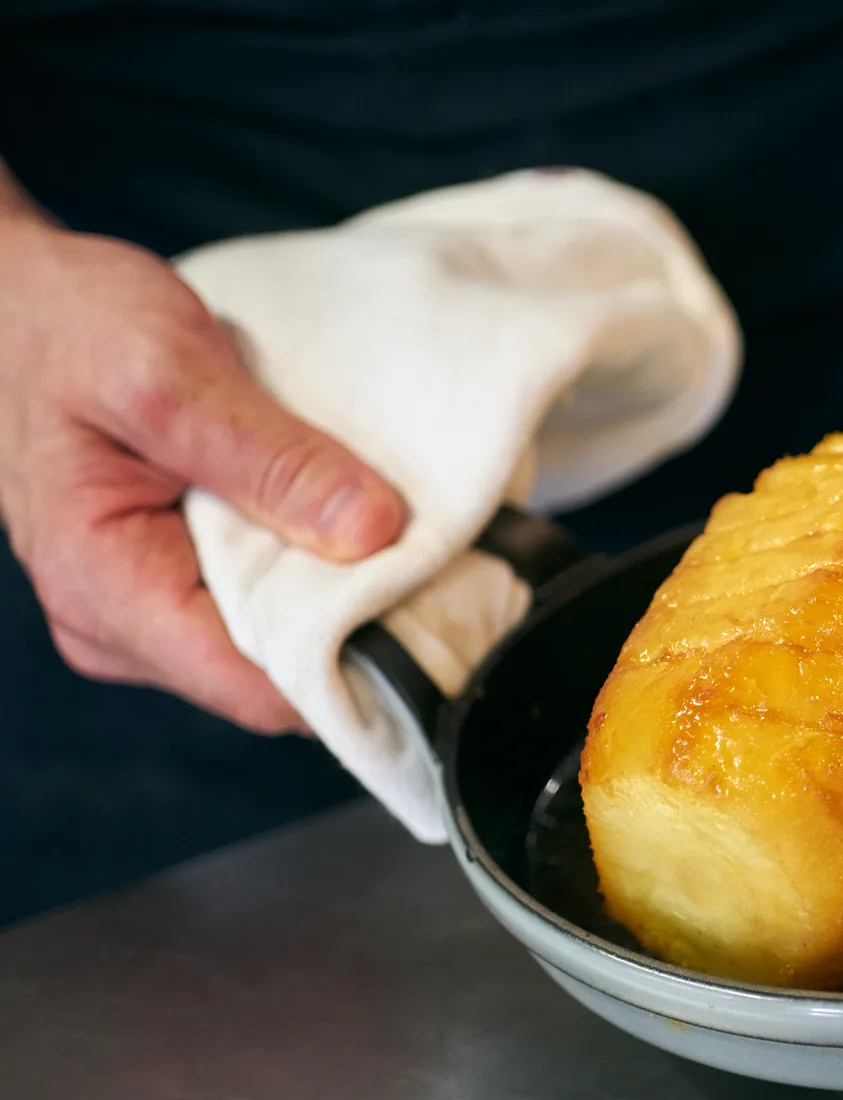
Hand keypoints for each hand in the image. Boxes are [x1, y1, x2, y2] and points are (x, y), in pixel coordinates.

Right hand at [0, 212, 407, 732]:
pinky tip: (349, 522)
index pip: (260, 691)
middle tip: (434, 557)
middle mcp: (121, 626)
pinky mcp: (174, 579)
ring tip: (394, 531)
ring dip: (342, 593)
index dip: (356, 667)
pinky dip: (315, 566)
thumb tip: (373, 531)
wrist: (19, 299)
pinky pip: (265, 600)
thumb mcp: (173, 375)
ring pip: (279, 640)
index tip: (431, 611)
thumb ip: (273, 460)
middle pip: (279, 675)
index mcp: (107, 592)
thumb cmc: (68, 326)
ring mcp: (146, 609)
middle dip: (360, 627)